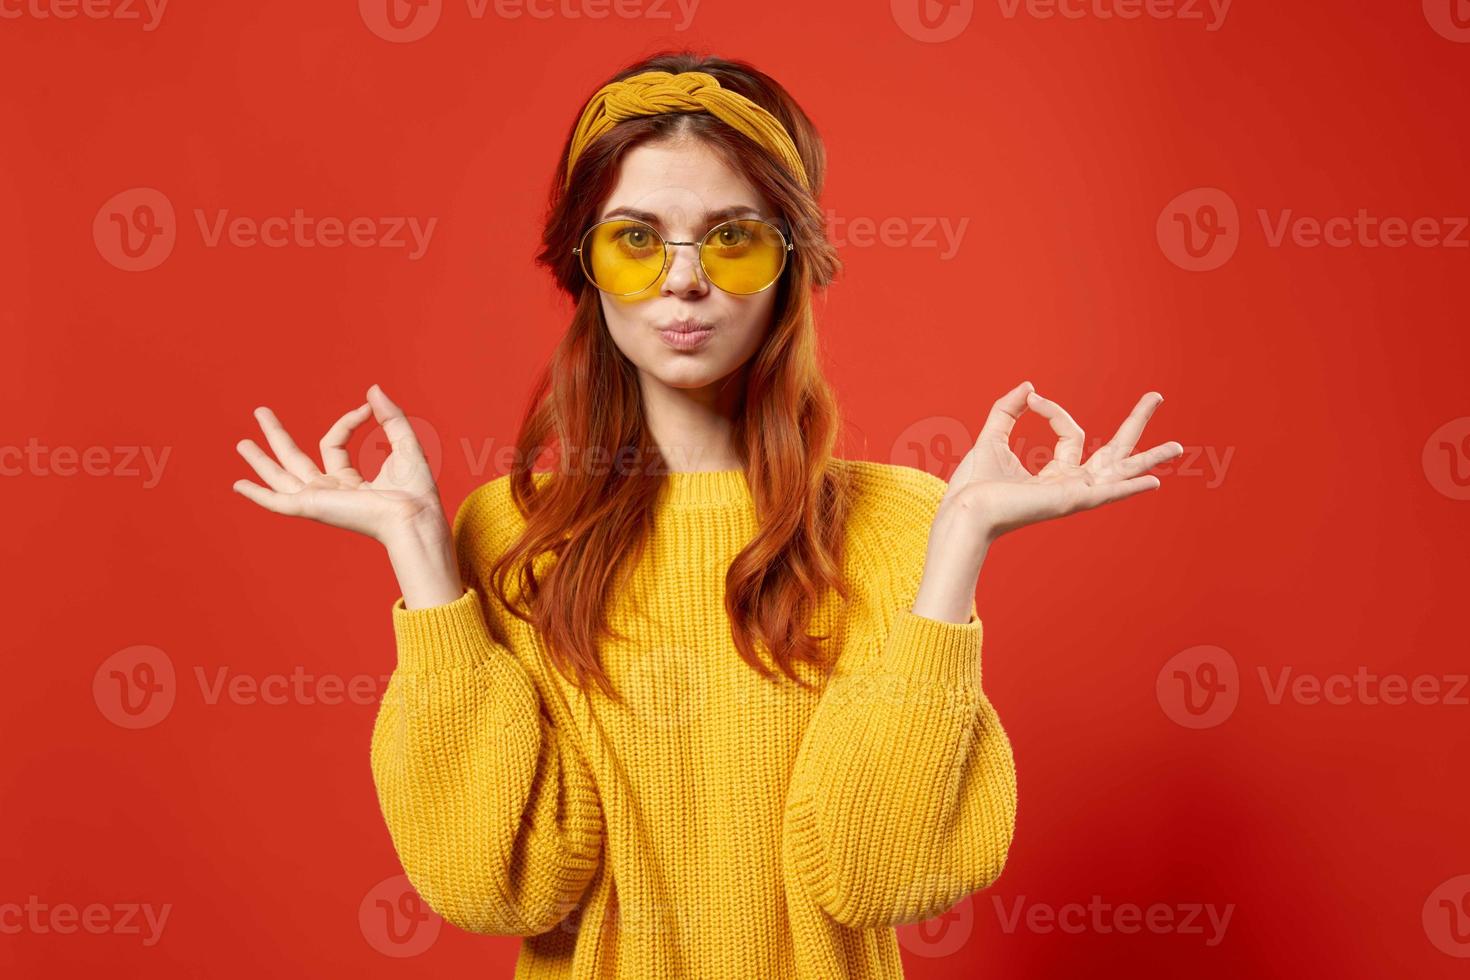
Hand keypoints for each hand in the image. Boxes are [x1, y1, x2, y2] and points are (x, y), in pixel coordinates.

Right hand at [232, 384, 446, 545]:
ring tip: (242, 443)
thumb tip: (372, 389)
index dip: (347, 421)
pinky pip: (277, 501)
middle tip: (260, 412)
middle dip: (276, 436)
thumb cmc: (416, 490)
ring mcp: (318, 500)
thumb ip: (390, 416)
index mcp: (349, 482)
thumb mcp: (404, 443)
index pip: (332, 443)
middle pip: (295, 460)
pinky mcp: (311, 507)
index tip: (366, 409)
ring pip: (280, 477)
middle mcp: (330, 492)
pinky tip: (239, 485)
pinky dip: (257, 494)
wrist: (414, 515)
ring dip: (260, 460)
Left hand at [940, 380, 1183, 546]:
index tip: (1032, 399)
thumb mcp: (993, 436)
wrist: (964, 510)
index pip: (1072, 433)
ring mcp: (1073, 495)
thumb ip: (1008, 410)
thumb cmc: (974, 486)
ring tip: (1178, 446)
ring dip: (1149, 459)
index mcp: (1055, 475)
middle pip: (1113, 452)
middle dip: (1135, 424)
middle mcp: (1071, 486)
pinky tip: (1154, 482)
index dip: (1053, 411)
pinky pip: (1106, 493)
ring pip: (1119, 473)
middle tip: (1156, 396)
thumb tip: (1028, 387)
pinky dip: (1129, 487)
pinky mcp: (1068, 502)